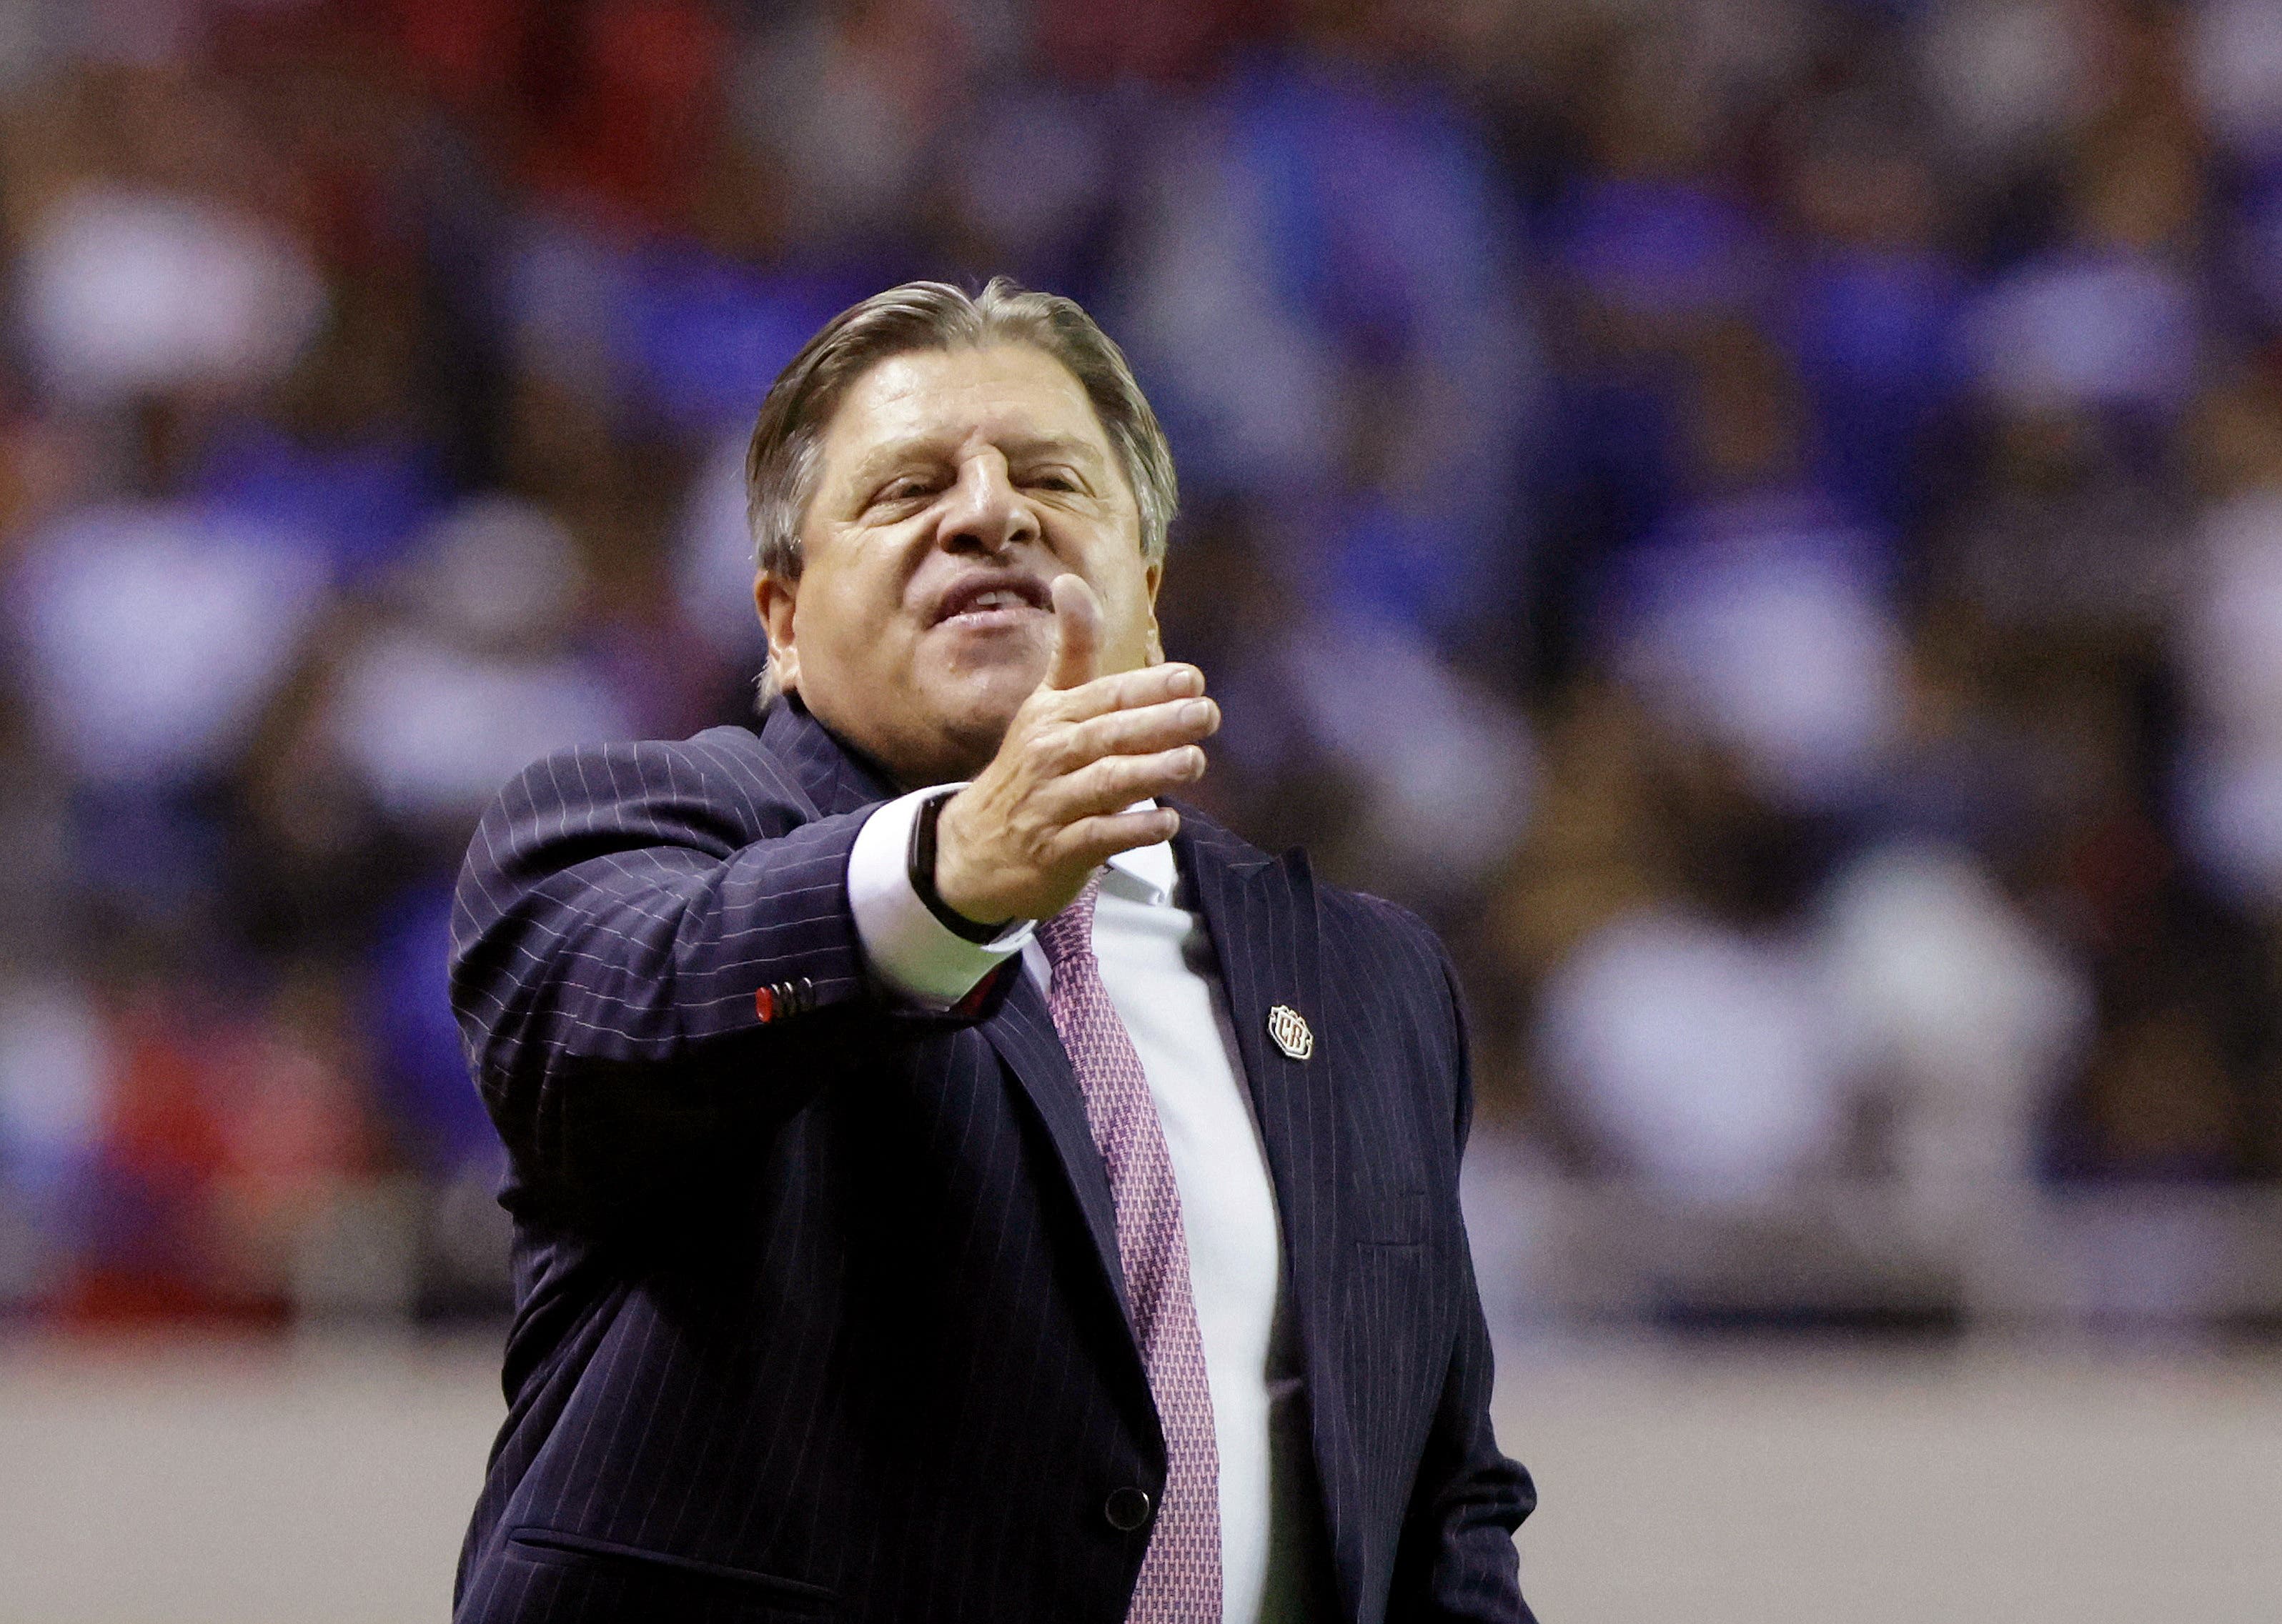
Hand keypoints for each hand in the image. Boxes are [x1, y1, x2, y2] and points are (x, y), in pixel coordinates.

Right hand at [935, 574, 1217, 925]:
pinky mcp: (1056, 851)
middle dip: (1159, 722)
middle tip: (1205, 714)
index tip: (1192, 678)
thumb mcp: (1046, 707)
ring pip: (1104, 783)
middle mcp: (1050, 755)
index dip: (1148, 686)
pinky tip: (1166, 823)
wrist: (973, 850)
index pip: (1105, 694)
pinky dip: (1133, 830)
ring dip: (1150, 771)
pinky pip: (1097, 838)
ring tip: (1192, 762)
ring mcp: (1051, 804)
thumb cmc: (1027, 771)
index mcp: (1052, 716)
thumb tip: (1071, 581)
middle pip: (1108, 734)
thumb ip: (1072, 650)